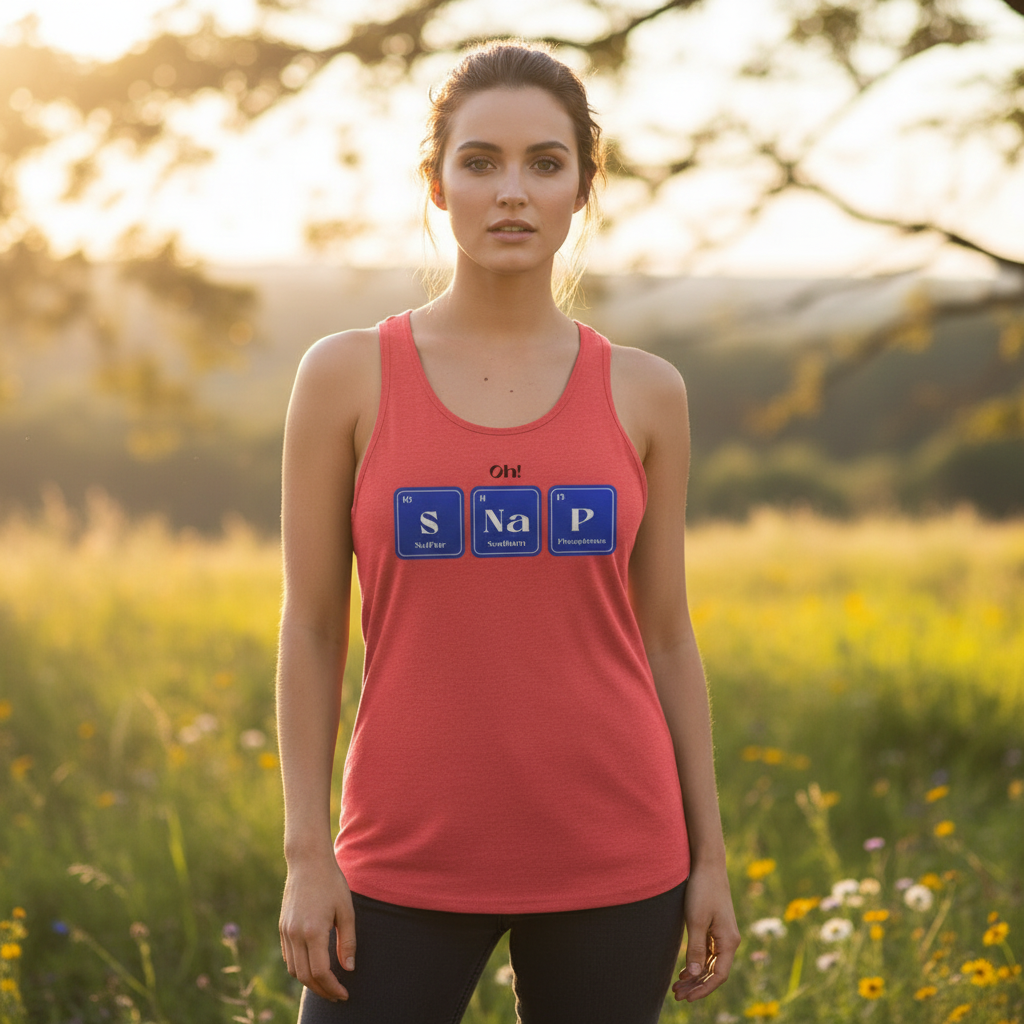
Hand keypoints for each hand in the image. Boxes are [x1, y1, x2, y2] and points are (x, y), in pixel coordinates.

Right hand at [279, 854, 356, 1001]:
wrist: (307, 861)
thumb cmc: (331, 882)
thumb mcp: (346, 910)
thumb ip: (347, 941)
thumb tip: (348, 968)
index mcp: (313, 931)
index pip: (321, 972)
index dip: (333, 987)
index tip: (344, 993)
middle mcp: (296, 934)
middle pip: (305, 976)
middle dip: (322, 990)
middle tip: (337, 994)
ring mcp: (286, 931)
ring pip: (294, 969)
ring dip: (309, 982)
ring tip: (326, 984)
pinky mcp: (282, 927)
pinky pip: (289, 957)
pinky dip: (299, 968)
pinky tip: (313, 967)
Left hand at [672, 862, 740, 1002]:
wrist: (708, 865)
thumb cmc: (702, 890)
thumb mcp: (696, 920)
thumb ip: (696, 949)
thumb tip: (695, 976)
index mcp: (729, 941)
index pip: (719, 975)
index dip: (704, 989)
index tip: (687, 997)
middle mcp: (729, 940)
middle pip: (714, 972)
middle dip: (697, 985)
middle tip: (676, 994)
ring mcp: (723, 934)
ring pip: (710, 963)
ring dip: (695, 976)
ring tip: (677, 986)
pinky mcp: (715, 927)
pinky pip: (708, 952)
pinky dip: (697, 963)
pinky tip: (685, 971)